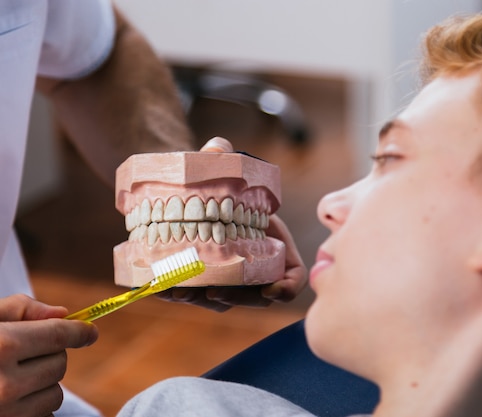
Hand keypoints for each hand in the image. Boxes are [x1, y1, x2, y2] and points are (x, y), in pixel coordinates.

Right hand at [0, 294, 97, 416]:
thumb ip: (20, 310)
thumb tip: (62, 314)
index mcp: (1, 346)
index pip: (58, 335)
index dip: (79, 331)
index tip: (90, 332)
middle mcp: (5, 383)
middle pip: (59, 364)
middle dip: (50, 356)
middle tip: (23, 356)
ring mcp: (8, 412)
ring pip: (54, 394)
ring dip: (42, 385)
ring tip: (11, 379)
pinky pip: (44, 416)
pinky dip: (34, 408)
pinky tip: (12, 400)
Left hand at [157, 137, 307, 310]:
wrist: (191, 192)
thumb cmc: (218, 183)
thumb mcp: (224, 167)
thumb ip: (222, 156)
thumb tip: (216, 147)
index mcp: (274, 244)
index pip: (293, 276)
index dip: (287, 288)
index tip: (272, 290)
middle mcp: (256, 267)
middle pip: (256, 296)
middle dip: (236, 298)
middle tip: (214, 290)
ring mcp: (231, 279)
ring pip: (224, 300)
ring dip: (203, 300)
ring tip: (181, 291)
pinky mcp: (204, 281)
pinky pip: (196, 296)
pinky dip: (180, 295)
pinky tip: (162, 287)